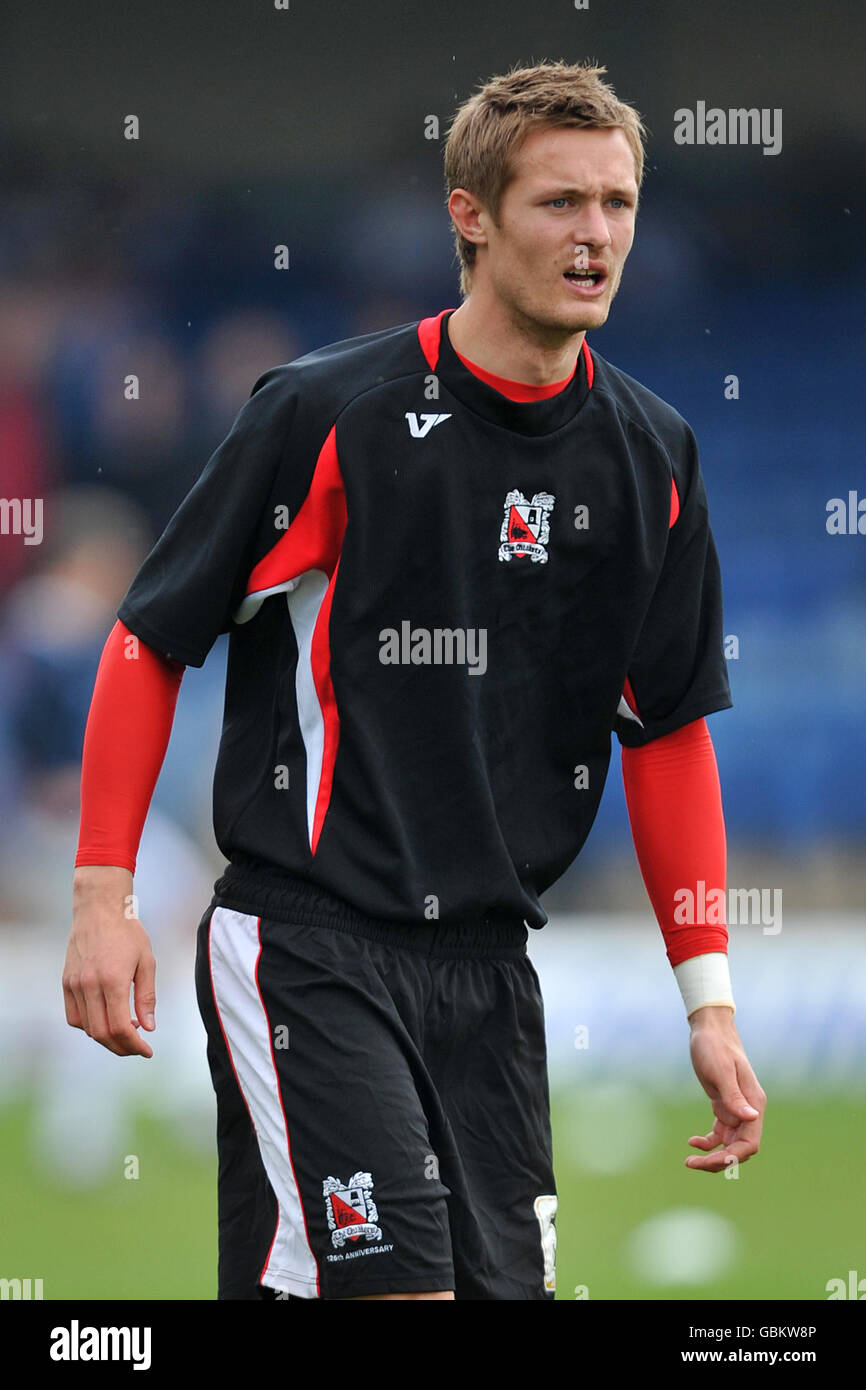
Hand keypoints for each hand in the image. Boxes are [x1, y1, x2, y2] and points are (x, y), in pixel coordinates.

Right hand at [63, 866, 156, 1057]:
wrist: (99, 909)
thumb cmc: (128, 932)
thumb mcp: (147, 962)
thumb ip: (147, 996)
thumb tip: (148, 1027)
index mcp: (112, 980)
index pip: (120, 1027)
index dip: (134, 1045)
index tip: (147, 1050)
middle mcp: (89, 985)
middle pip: (101, 1033)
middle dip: (121, 1047)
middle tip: (137, 1046)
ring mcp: (74, 984)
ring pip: (86, 1027)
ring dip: (106, 1038)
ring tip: (125, 1029)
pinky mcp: (66, 982)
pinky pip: (74, 1016)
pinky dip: (89, 1026)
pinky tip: (105, 1018)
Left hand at [685, 1006, 765, 1171]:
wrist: (709, 1028)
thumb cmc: (714, 1046)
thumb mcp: (721, 1071)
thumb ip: (734, 1096)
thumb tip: (752, 1118)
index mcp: (754, 1103)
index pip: (750, 1143)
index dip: (732, 1157)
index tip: (709, 1161)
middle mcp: (749, 1109)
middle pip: (739, 1148)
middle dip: (719, 1160)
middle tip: (691, 1164)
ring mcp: (737, 1108)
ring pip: (729, 1144)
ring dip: (713, 1155)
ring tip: (690, 1160)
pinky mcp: (723, 1105)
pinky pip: (720, 1133)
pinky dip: (708, 1142)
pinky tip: (692, 1141)